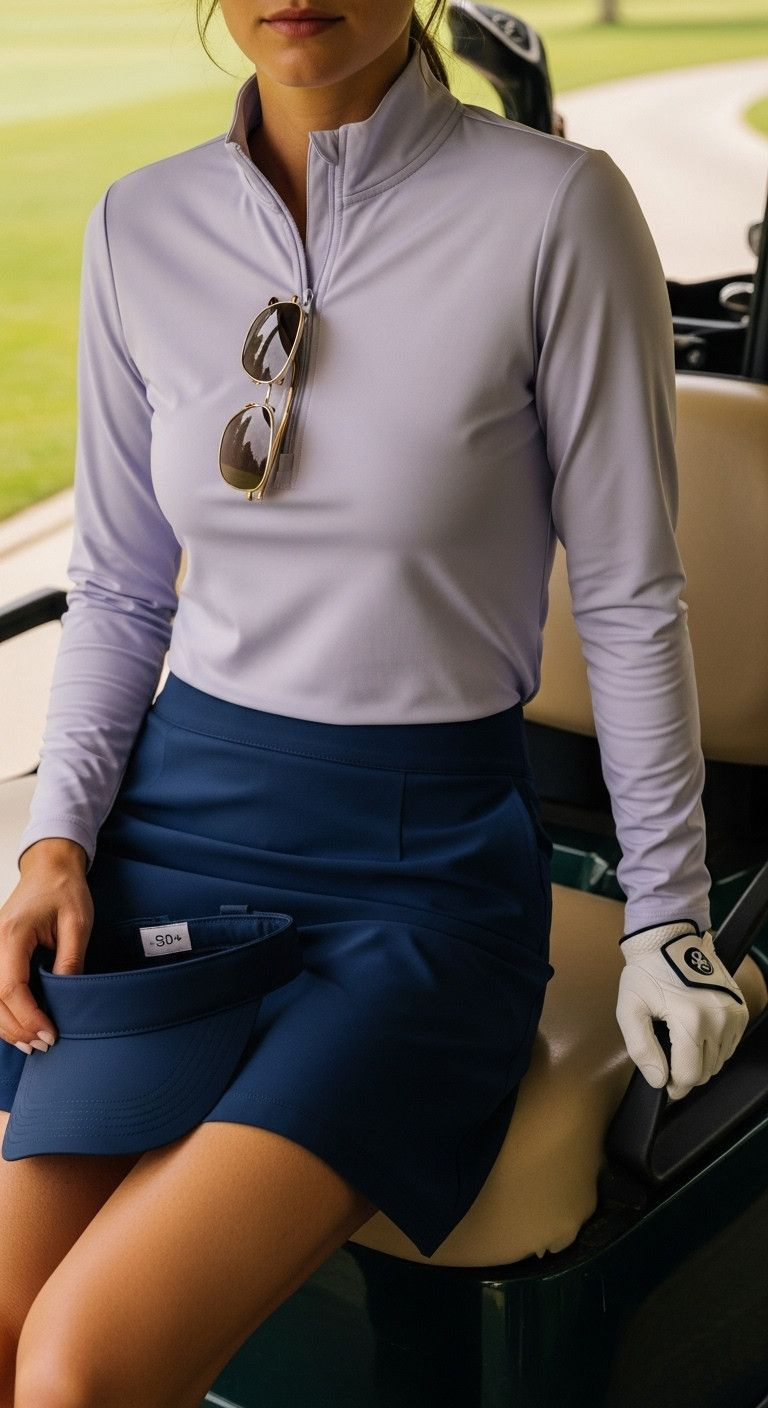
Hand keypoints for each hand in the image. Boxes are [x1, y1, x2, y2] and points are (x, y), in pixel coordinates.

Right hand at [0, 842, 93, 1052]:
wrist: (50, 867)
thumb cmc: (65, 891)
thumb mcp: (78, 923)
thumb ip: (71, 960)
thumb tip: (67, 997)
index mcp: (12, 934)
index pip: (12, 987)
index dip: (29, 1018)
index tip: (50, 1034)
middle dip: (16, 1028)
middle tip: (43, 1045)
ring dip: (6, 1025)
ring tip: (31, 1042)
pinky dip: (2, 1010)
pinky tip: (18, 1026)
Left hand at [616, 919, 749, 1100]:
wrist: (668, 939)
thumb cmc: (646, 972)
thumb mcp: (630, 1009)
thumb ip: (641, 1049)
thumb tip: (659, 1080)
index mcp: (691, 1020)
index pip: (690, 1075)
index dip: (674, 1086)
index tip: (663, 1082)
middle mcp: (719, 1019)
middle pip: (706, 1072)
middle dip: (685, 1072)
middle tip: (668, 1057)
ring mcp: (733, 1014)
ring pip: (719, 1061)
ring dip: (700, 1060)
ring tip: (680, 1040)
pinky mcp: (741, 1010)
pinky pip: (729, 1046)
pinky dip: (713, 1047)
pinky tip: (696, 1033)